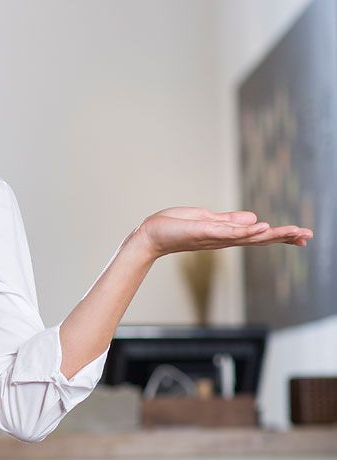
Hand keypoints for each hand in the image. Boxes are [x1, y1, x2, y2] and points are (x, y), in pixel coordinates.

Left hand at [136, 207, 312, 258]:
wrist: (151, 235)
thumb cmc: (175, 227)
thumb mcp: (207, 220)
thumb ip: (230, 221)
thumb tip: (255, 219)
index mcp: (227, 235)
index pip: (259, 236)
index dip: (281, 235)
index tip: (302, 237)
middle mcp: (225, 240)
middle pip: (261, 239)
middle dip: (285, 237)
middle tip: (308, 236)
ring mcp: (216, 237)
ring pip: (250, 237)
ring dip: (273, 234)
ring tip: (294, 232)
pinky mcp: (205, 232)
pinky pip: (229, 232)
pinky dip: (246, 231)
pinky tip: (263, 227)